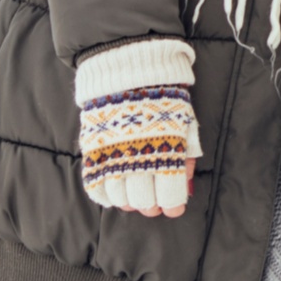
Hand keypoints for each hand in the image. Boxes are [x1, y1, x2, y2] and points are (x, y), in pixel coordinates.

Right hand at [77, 83, 204, 218]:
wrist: (130, 72)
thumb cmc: (164, 98)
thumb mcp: (185, 122)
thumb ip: (186, 154)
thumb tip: (186, 183)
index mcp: (168, 148)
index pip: (170, 192)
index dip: (173, 205)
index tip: (174, 208)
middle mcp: (139, 156)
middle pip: (144, 199)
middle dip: (152, 205)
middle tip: (154, 202)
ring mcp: (113, 155)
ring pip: (120, 197)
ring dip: (129, 201)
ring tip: (135, 196)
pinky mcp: (93, 151)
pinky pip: (95, 186)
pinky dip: (105, 196)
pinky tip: (114, 194)